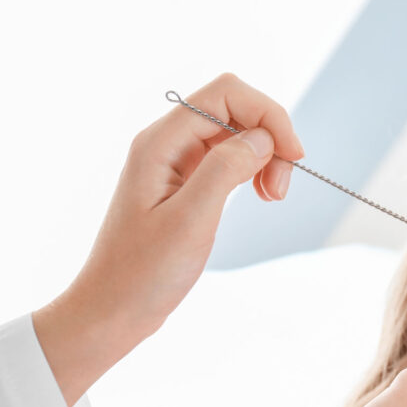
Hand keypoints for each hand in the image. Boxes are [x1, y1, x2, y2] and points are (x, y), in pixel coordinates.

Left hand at [34, 73, 304, 406]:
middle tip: (280, 190)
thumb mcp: (190, 221)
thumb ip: (225, 170)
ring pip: (237, 134)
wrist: (112, 312)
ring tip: (273, 197)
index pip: (227, 94)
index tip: (294, 158)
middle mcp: (167, 144)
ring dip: (265, 157)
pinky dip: (253, 171)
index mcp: (160, 143)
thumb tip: (262, 138)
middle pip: (235, 109)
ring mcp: (176, 163)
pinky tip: (260, 195)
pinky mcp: (186, 184)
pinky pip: (229, 159)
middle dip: (270, 138)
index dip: (269, 116)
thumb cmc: (143, 274)